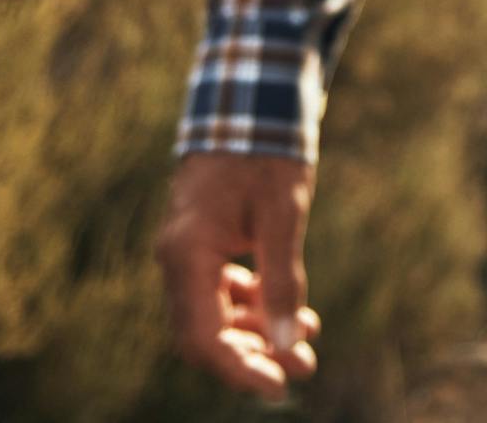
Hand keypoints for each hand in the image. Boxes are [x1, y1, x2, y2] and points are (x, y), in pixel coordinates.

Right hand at [156, 151, 323, 398]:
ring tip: (309, 334)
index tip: (281, 385)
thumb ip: (283, 281)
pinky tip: (290, 307)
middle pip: (205, 335)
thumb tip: (290, 345)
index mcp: (187, 254)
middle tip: (305, 364)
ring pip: (214, 317)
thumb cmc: (268, 152)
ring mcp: (187, 253)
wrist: (253, 99)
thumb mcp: (284, 215)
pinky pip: (220, 293)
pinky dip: (253, 306)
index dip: (240, 370)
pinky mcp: (203, 245)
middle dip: (253, 356)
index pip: (203, 338)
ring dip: (257, 332)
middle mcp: (177, 259)